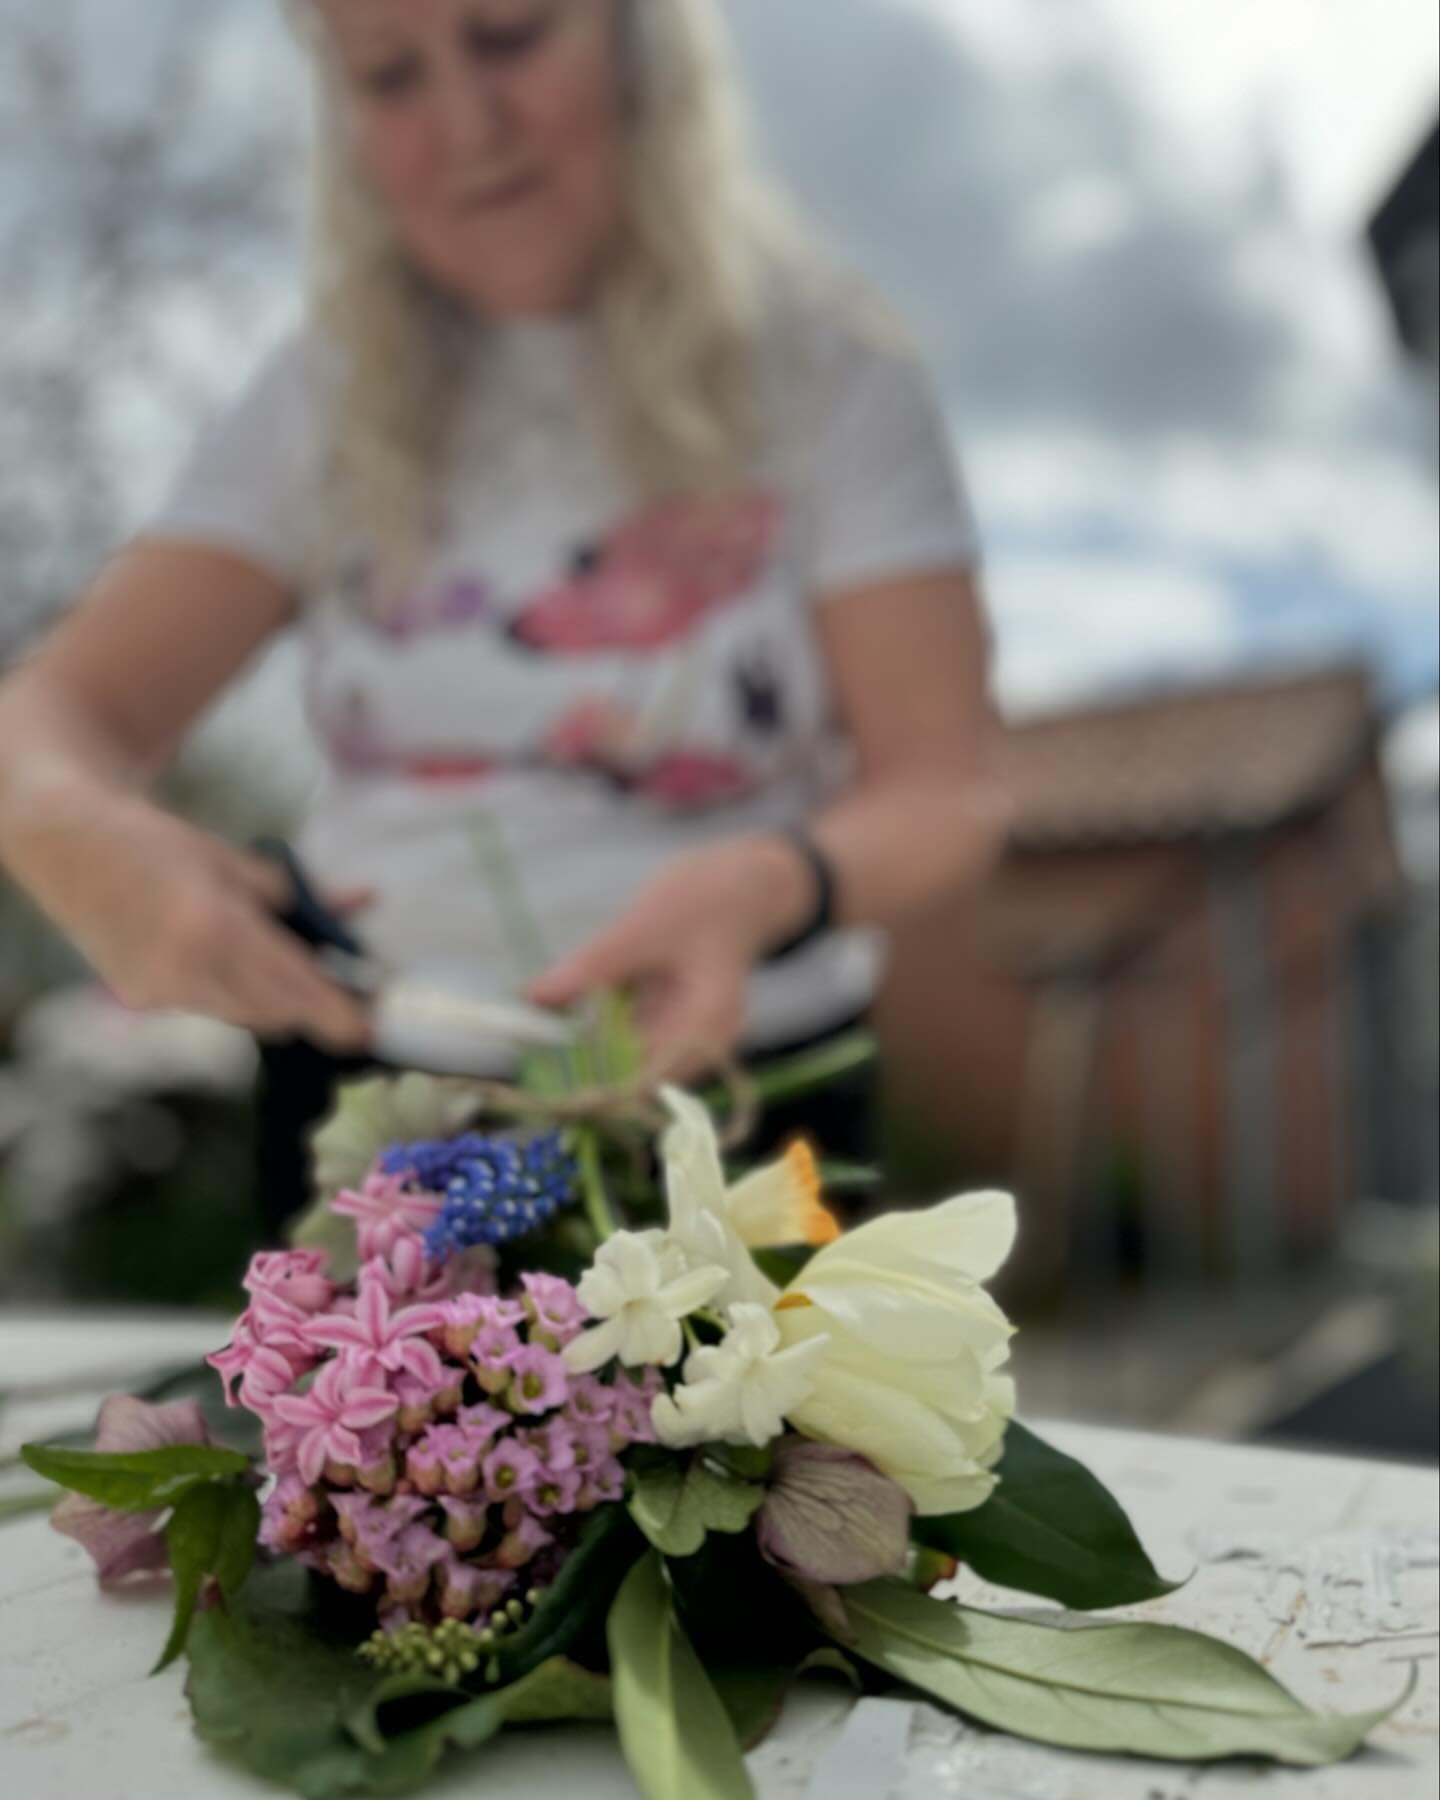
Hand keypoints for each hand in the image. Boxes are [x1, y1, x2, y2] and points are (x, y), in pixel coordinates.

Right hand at [7, 789, 373, 1050]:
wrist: (70, 844)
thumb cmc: (159, 844)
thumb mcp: (237, 860)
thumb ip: (300, 892)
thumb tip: (362, 903)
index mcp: (216, 928)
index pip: (293, 985)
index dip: (335, 1012)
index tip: (369, 1028)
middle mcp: (186, 970)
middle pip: (273, 1012)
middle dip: (309, 1007)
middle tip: (341, 992)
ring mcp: (159, 990)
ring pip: (241, 1014)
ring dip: (272, 1000)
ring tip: (286, 969)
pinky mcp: (141, 998)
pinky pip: (207, 1006)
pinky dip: (231, 992)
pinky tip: (227, 961)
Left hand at [528, 837, 814, 1080]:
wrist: (739, 889)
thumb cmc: (704, 900)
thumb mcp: (644, 926)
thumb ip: (594, 965)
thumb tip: (535, 998)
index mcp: (708, 1027)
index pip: (647, 1080)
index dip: (595, 1083)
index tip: (545, 1070)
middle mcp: (705, 1047)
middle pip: (637, 1081)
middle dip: (584, 1070)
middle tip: (532, 1050)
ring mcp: (690, 1041)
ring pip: (629, 1066)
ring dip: (586, 1055)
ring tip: (541, 1035)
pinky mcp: (673, 1030)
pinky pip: (630, 1046)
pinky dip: (597, 1036)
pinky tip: (566, 1019)